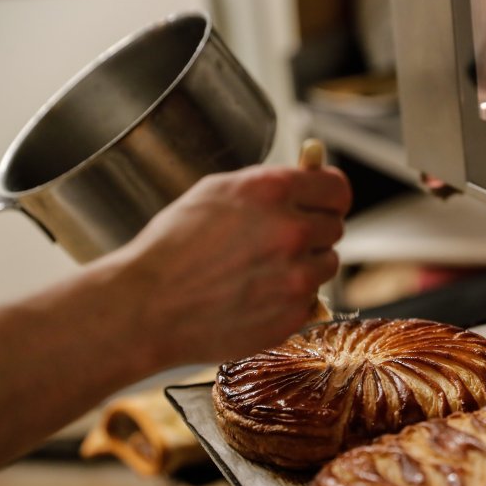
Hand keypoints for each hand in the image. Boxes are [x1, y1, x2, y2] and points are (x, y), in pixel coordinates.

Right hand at [111, 163, 351, 367]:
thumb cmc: (173, 247)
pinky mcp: (293, 313)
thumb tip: (308, 172)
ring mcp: (296, 276)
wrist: (148, 306)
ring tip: (262, 271)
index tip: (327, 204)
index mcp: (273, 191)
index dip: (331, 197)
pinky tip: (256, 296)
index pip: (337, 188)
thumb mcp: (215, 193)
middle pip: (335, 227)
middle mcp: (291, 230)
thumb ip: (269, 184)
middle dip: (313, 232)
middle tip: (279, 242)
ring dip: (305, 266)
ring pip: (327, 264)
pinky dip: (292, 298)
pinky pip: (311, 299)